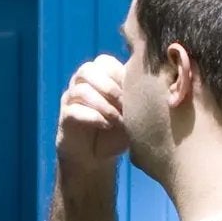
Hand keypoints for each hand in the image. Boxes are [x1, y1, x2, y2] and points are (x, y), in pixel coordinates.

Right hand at [56, 54, 128, 171]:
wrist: (95, 158)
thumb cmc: (116, 132)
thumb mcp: (132, 114)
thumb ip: (139, 98)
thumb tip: (157, 89)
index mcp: (97, 76)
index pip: (103, 62)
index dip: (118, 74)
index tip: (132, 92)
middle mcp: (80, 84)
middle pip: (87, 70)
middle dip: (109, 87)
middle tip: (124, 105)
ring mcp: (70, 100)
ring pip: (80, 90)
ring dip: (103, 104)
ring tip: (117, 119)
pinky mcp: (64, 118)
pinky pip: (73, 111)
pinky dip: (93, 117)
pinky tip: (106, 125)